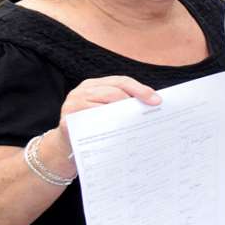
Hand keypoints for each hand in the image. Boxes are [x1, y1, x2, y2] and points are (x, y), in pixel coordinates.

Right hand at [45, 76, 161, 166]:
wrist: (66, 144)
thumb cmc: (94, 125)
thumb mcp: (107, 110)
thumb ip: (123, 105)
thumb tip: (153, 106)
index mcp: (94, 85)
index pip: (121, 81)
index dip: (140, 89)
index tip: (157, 101)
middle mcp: (82, 91)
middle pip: (113, 92)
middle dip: (133, 103)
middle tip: (147, 116)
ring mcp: (72, 105)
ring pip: (103, 107)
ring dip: (121, 116)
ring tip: (135, 125)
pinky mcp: (67, 121)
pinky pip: (90, 123)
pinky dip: (105, 127)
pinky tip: (118, 133)